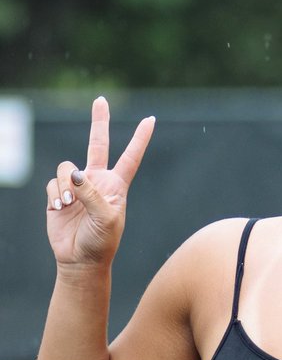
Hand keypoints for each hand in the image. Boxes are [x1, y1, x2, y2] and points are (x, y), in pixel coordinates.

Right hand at [45, 96, 155, 268]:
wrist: (80, 259)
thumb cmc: (102, 241)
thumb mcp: (106, 218)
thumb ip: (92, 194)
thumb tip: (74, 174)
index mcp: (117, 185)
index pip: (131, 156)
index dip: (140, 138)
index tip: (151, 119)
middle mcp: (97, 181)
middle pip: (98, 144)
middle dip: (99, 122)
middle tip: (101, 100)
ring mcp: (77, 186)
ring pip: (66, 167)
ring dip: (65, 185)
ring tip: (69, 204)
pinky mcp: (58, 194)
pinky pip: (52, 183)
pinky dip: (55, 194)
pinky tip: (60, 208)